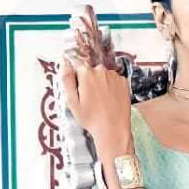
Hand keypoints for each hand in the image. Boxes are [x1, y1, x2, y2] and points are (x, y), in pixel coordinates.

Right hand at [59, 5, 133, 152]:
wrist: (113, 130)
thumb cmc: (91, 118)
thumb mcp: (72, 101)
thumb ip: (67, 79)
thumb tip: (64, 61)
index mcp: (87, 74)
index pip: (77, 60)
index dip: (74, 63)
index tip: (72, 59)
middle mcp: (102, 71)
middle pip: (90, 68)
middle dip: (87, 77)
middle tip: (87, 94)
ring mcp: (115, 76)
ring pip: (102, 73)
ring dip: (99, 81)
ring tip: (99, 99)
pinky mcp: (124, 82)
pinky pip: (113, 79)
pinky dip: (110, 85)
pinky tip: (108, 98)